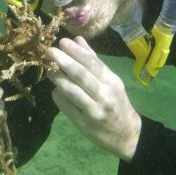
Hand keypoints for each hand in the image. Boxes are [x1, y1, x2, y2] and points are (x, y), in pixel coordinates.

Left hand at [48, 36, 140, 161]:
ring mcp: (94, 110)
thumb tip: (78, 39)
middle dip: (65, 61)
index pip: (93, 63)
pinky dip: (59, 96)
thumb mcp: (111, 80)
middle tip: (50, 51)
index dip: (76, 51)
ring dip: (58, 78)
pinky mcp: (84, 124)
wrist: (126, 135)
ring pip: (73, 91)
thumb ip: (94, 60)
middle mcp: (104, 95)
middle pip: (82, 75)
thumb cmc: (117, 102)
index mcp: (112, 81)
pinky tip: (55, 90)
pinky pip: (67, 107)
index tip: (63, 41)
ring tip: (49, 69)